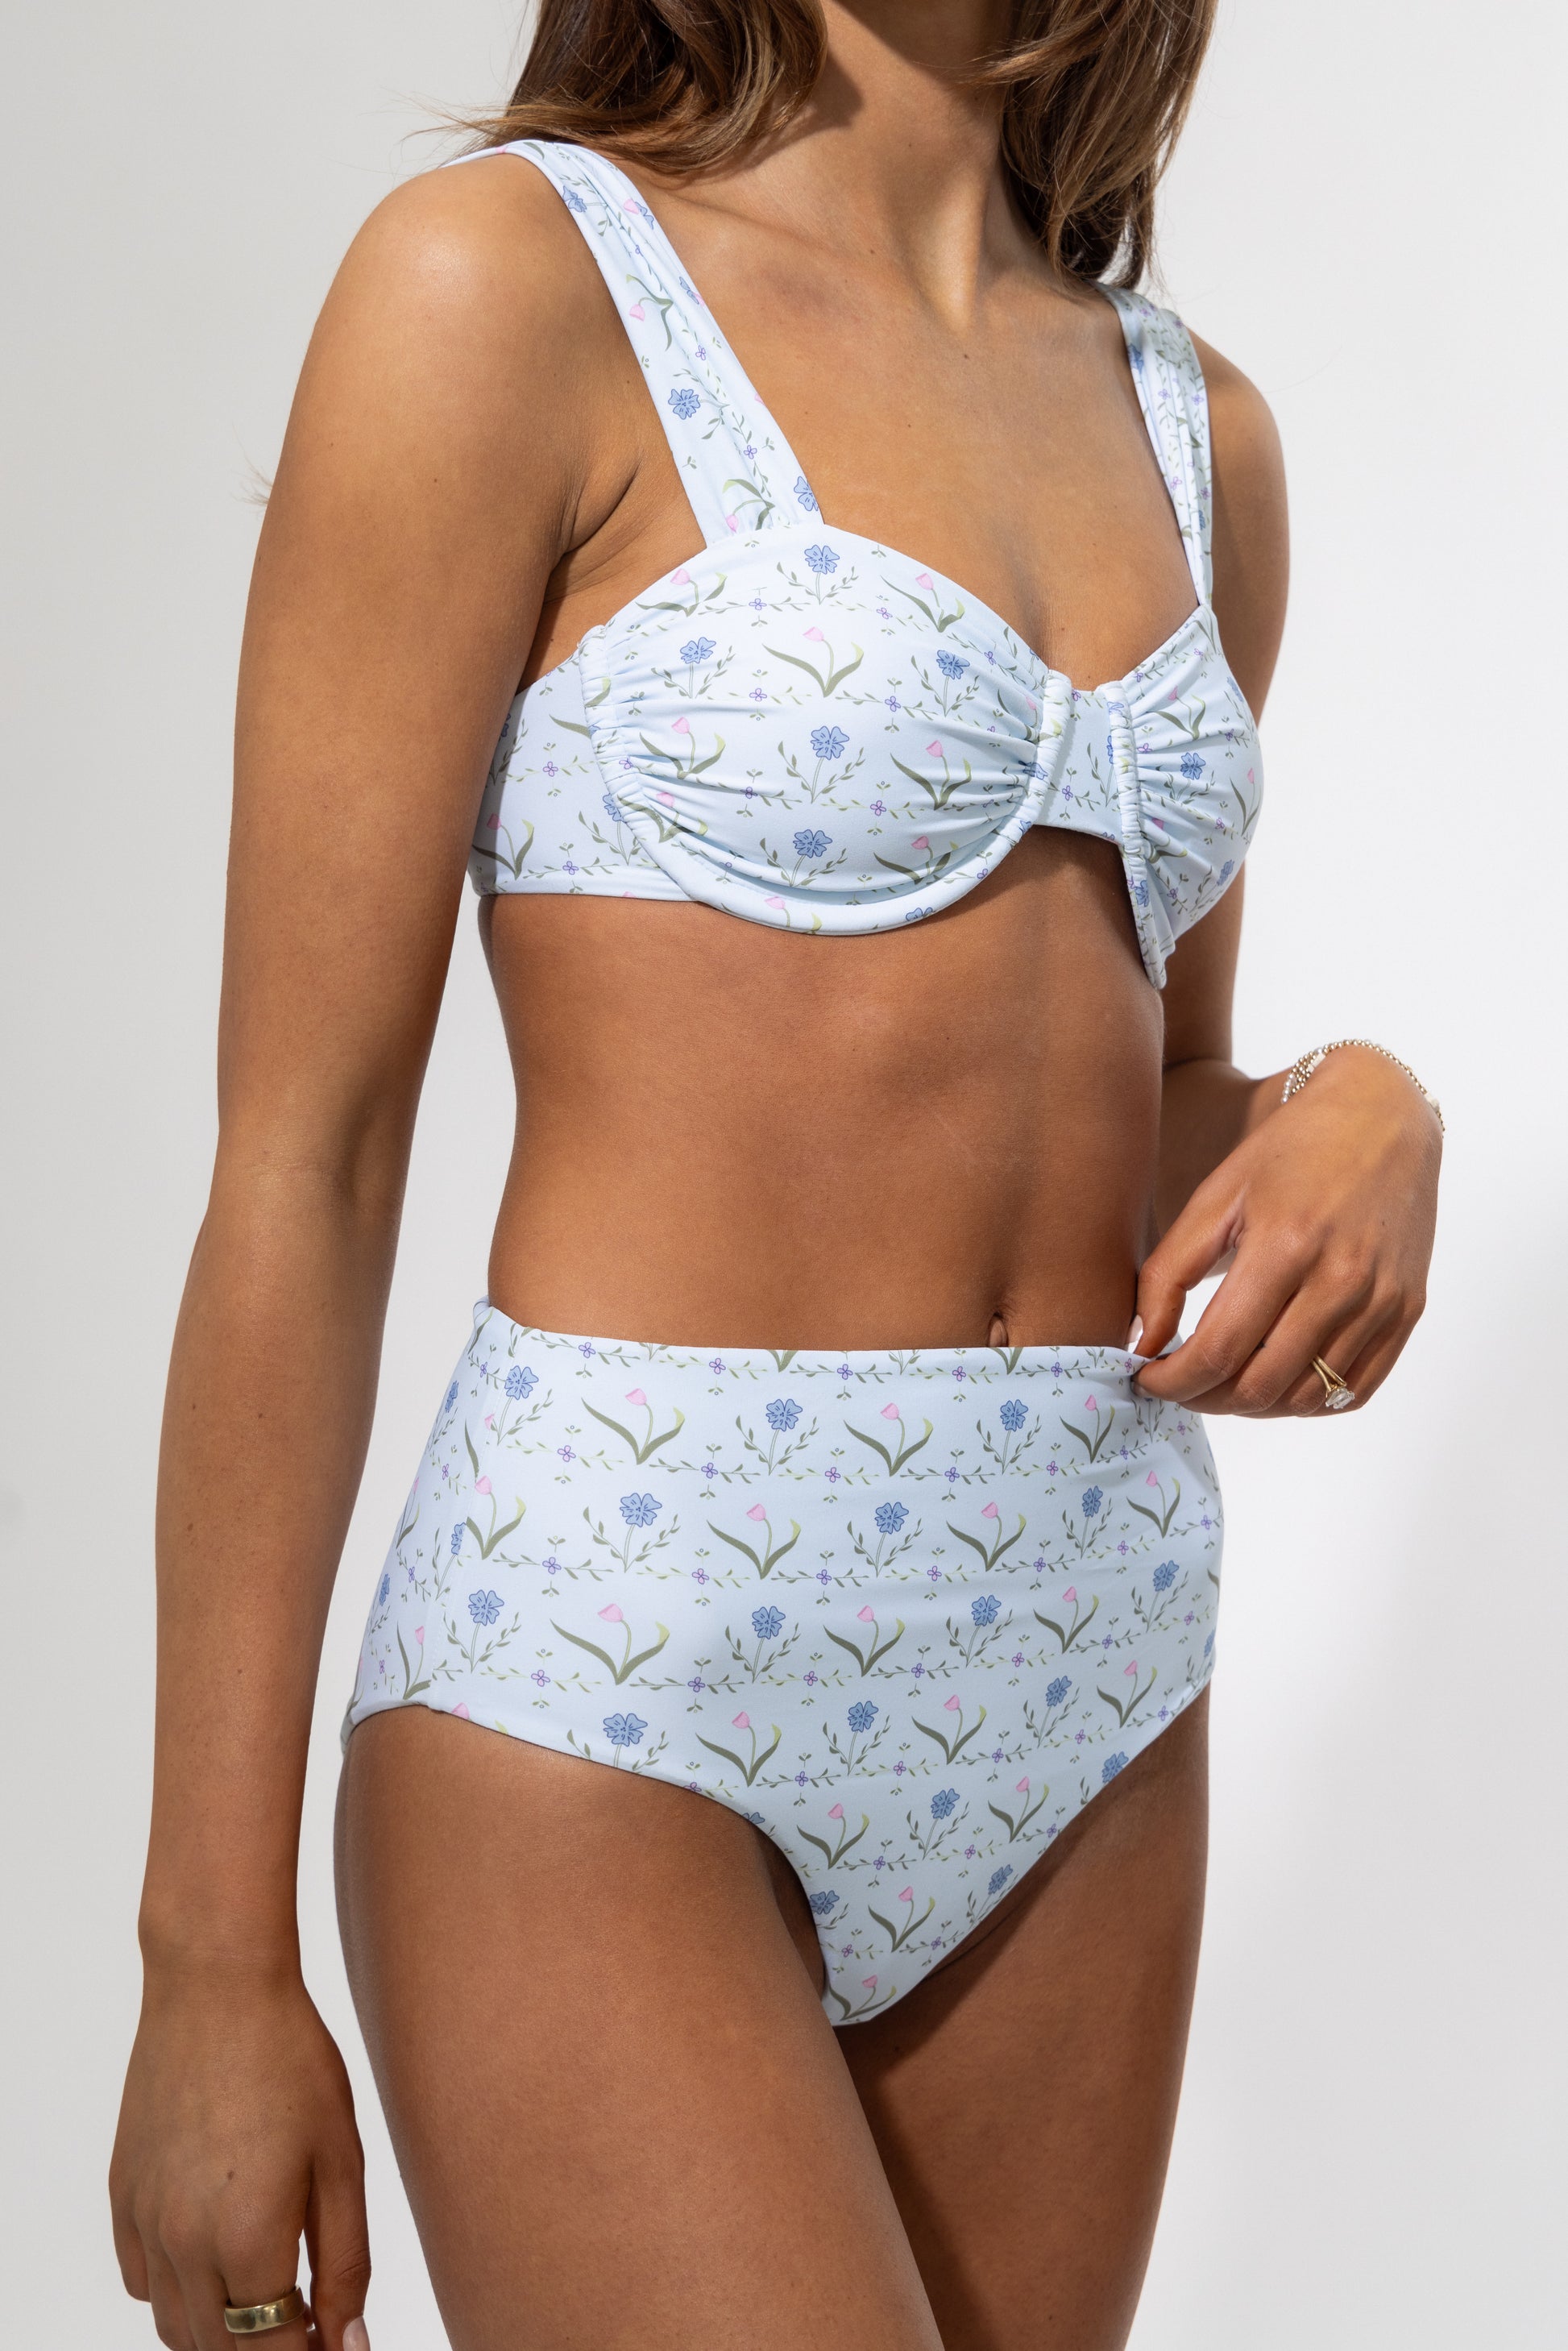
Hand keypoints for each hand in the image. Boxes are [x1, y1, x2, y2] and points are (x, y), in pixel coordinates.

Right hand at [110, 1962, 369, 2350]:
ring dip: (222, 2331)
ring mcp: (145, 2221)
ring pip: (176, 2327)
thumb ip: (345, 2263)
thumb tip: (348, 2342)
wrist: (216, 1986)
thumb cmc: (291, 2060)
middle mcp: (184, 2242)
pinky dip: (176, 2294)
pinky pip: (141, 2282)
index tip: (335, 2348)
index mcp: (248, 2237)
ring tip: (268, 2299)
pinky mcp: (122, 2196)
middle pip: (222, 2349)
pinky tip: (215, 2260)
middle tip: (309, 2326)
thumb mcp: (341, 2161)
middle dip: (268, 2350)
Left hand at [1132, 1047, 1440, 1415]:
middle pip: (1260, 1385)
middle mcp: (1341, 1280)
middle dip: (1204, 1397)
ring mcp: (1381, 1300)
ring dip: (1252, 1404)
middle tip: (1178, 1383)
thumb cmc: (1288, 1152)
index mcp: (1285, 1245)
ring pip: (1306, 1398)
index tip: (1145, 1379)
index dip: (1172, 1381)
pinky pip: (1354, 1391)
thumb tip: (1143, 1344)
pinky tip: (1274, 1378)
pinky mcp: (1406, 1310)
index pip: (1219, 1351)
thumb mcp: (1215, 1197)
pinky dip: (1306, 1401)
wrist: (1381, 1116)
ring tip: (1221, 1381)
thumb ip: (1168, 1272)